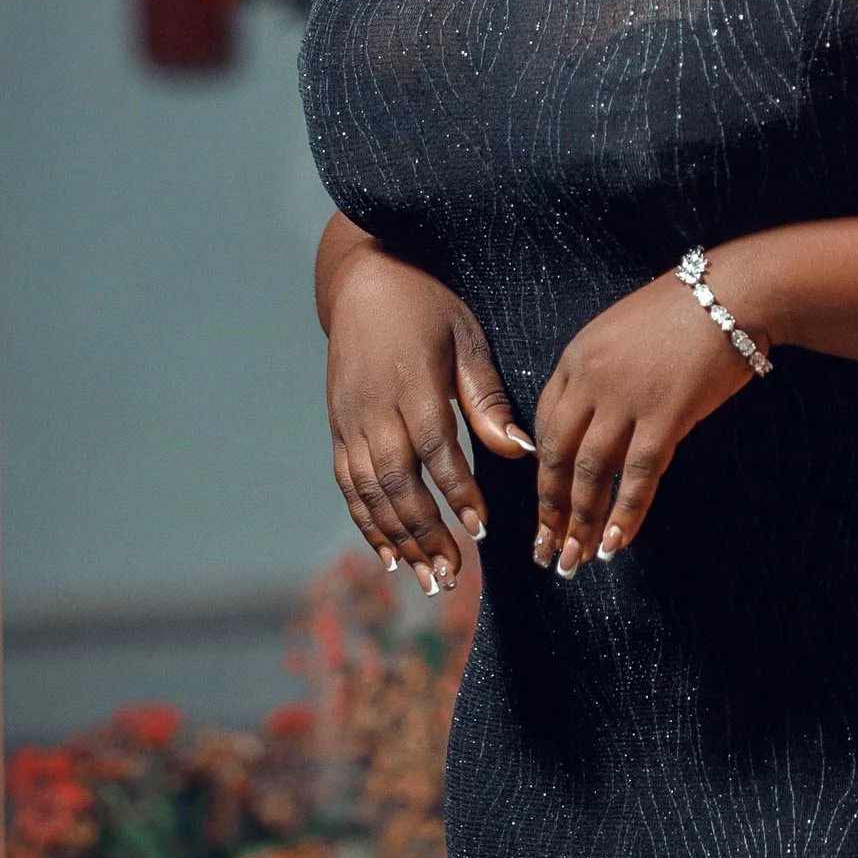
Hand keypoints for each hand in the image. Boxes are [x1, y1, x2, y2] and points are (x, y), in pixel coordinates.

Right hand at [322, 231, 532, 591]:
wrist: (364, 280)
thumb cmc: (427, 306)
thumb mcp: (466, 339)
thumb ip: (486, 398)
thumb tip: (520, 449)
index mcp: (413, 384)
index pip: (436, 450)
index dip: (458, 493)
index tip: (481, 530)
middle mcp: (374, 408)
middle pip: (397, 482)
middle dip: (424, 533)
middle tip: (451, 574)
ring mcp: (350, 420)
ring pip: (369, 492)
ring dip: (396, 539)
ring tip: (424, 577)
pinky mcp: (337, 427)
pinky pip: (348, 484)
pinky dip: (366, 523)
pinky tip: (387, 555)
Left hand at [532, 259, 767, 577]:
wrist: (735, 291)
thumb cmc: (688, 310)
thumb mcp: (625, 333)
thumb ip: (603, 375)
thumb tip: (599, 422)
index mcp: (576, 357)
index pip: (544, 426)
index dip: (539, 473)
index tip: (542, 506)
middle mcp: (591, 380)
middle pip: (556, 456)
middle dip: (550, 510)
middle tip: (546, 550)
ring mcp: (626, 398)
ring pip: (589, 473)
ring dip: (581, 523)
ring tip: (575, 560)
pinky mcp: (665, 415)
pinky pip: (637, 474)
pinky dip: (625, 513)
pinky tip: (616, 543)